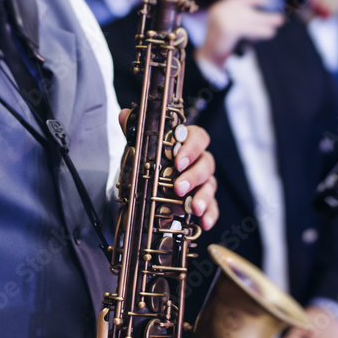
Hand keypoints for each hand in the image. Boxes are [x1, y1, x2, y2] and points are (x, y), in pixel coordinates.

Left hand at [118, 108, 217, 229]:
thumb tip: (124, 114)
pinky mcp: (204, 201)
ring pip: (210, 185)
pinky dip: (210, 215)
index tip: (178, 160)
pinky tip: (203, 222)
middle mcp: (198, 161)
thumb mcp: (139, 149)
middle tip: (178, 188)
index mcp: (186, 144)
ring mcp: (203, 182)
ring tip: (192, 208)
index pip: (198, 137)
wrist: (146, 189)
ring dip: (203, 197)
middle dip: (193, 176)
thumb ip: (134, 132)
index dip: (191, 148)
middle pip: (206, 163)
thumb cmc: (149, 165)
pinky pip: (213, 207)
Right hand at [196, 0, 283, 70]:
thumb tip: (262, 16)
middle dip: (263, 14)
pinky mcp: (228, 28)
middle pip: (246, 9)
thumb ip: (239, 20)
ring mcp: (222, 18)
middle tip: (279, 17)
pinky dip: (261, 30)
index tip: (266, 0)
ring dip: (266, 21)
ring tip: (278, 24)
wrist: (207, 60)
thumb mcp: (228, 29)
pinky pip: (248, 28)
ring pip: (249, 18)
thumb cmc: (219, 46)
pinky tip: (270, 33)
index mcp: (218, 9)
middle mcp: (219, 11)